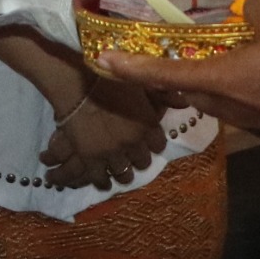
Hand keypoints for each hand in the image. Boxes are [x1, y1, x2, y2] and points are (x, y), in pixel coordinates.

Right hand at [41, 77, 167, 189]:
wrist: (76, 82)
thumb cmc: (108, 77)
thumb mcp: (141, 82)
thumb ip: (164, 94)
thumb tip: (184, 103)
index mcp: (147, 124)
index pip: (158, 145)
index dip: (153, 143)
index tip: (148, 142)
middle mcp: (133, 143)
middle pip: (142, 162)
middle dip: (138, 159)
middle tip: (131, 156)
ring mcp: (112, 153)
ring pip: (122, 174)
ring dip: (122, 173)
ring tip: (117, 171)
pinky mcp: (90, 159)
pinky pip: (100, 179)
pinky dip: (101, 181)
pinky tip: (101, 180)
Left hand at [98, 0, 259, 154]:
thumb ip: (257, 5)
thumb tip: (249, 5)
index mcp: (217, 81)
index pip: (161, 74)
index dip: (131, 66)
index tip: (104, 59)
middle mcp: (222, 104)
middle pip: (181, 85)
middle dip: (161, 70)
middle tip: (150, 47)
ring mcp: (244, 116)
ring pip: (209, 91)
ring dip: (198, 72)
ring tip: (202, 45)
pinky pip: (234, 95)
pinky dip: (227, 76)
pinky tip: (245, 57)